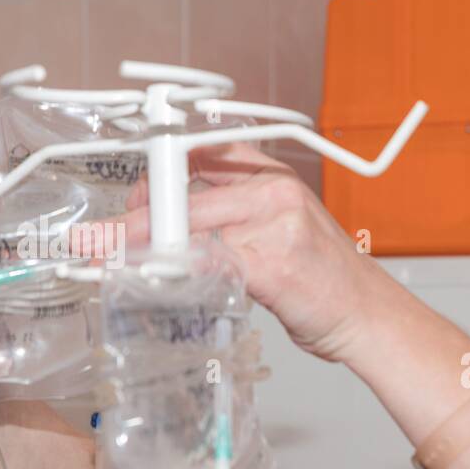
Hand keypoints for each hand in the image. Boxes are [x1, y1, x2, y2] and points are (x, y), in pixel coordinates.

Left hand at [115, 144, 385, 363]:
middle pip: (186, 192)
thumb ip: (236, 214)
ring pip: (189, 228)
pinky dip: (171, 272)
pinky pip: (207, 263)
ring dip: (143, 248)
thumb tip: (173, 219)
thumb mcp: (285, 225)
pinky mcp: (271, 265)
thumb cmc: (326, 277)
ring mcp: (274, 226)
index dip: (157, 173)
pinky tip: (150, 279)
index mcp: (275, 176)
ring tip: (110, 259)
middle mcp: (274, 192)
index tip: (131, 195)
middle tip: (103, 237)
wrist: (367, 315)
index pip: (201, 153)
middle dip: (136, 216)